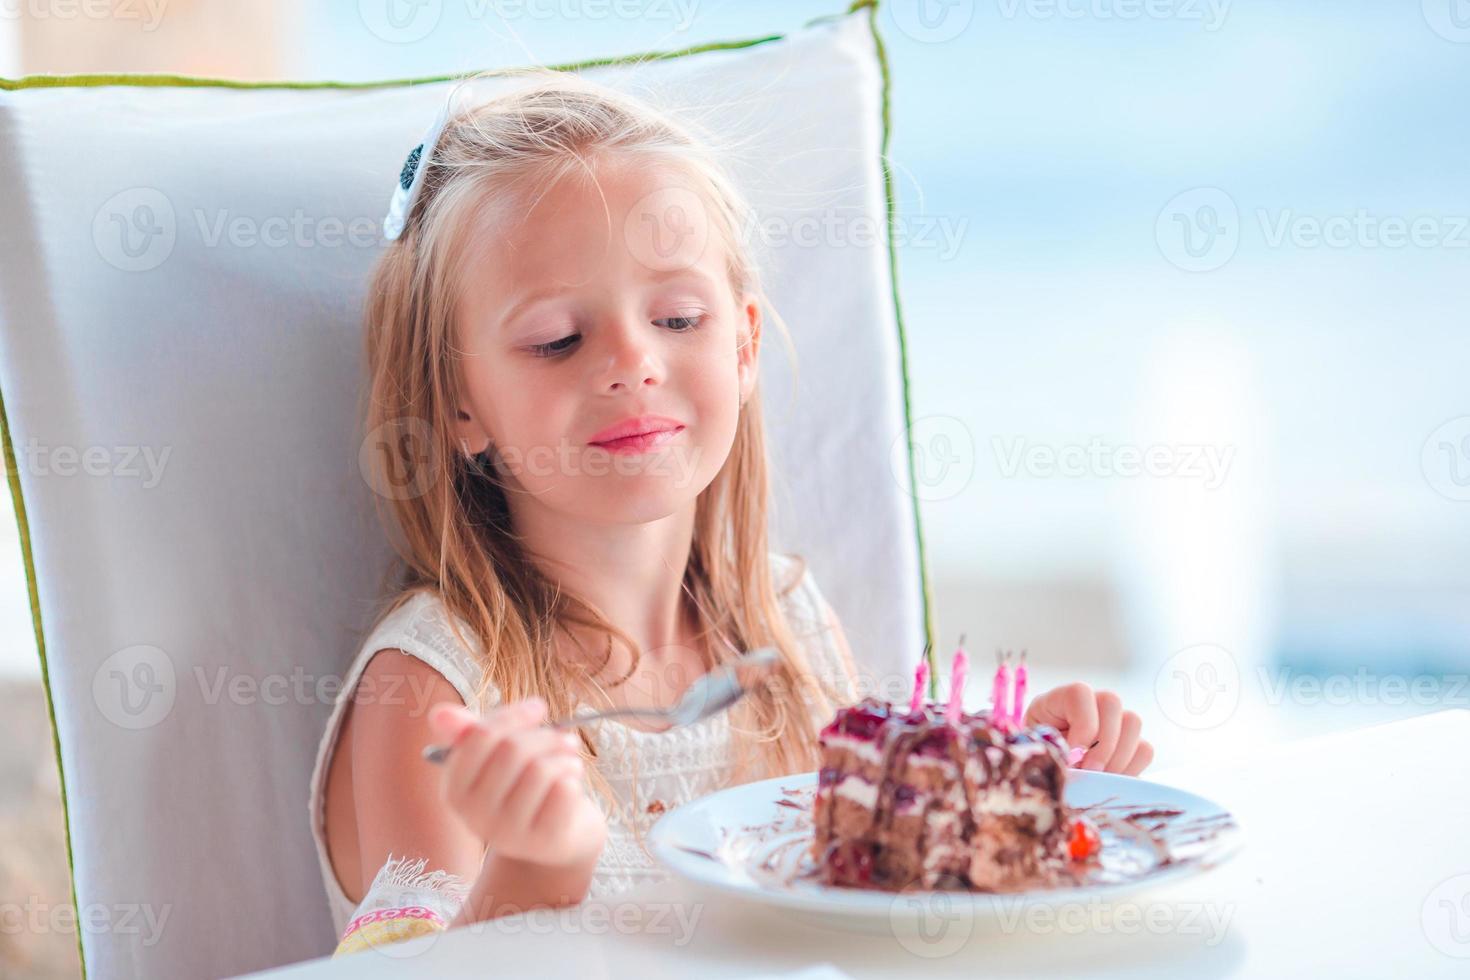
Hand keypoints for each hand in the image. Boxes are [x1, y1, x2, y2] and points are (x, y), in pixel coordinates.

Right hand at [427, 698, 606, 868]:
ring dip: (565, 758)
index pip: (480, 736)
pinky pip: (563, 791)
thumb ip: (470, 733)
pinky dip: (574, 779)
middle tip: (566, 739)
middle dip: (547, 737)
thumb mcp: (495, 757)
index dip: (514, 715)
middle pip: (513, 749)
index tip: (539, 707)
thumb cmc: (523, 785)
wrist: (554, 835)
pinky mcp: (540, 842)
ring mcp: (506, 833)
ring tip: (570, 762)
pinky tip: (572, 783)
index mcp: (455, 789)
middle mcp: (474, 815)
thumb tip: (438, 714)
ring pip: (540, 769)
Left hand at [1023, 683, 1153, 775]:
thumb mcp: (1038, 751)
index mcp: (1060, 699)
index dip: (1083, 725)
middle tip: (1090, 771)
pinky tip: (1110, 780)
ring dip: (1118, 758)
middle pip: (1112, 702)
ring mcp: (1113, 720)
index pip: (1081, 693)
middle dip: (1104, 744)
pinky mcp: (1130, 743)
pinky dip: (1131, 770)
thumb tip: (1076, 765)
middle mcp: (1091, 703)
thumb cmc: (1039, 758)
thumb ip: (1053, 752)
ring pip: (1133, 723)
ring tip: (1099, 778)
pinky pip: (1145, 749)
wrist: (1048, 771)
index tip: (1074, 755)